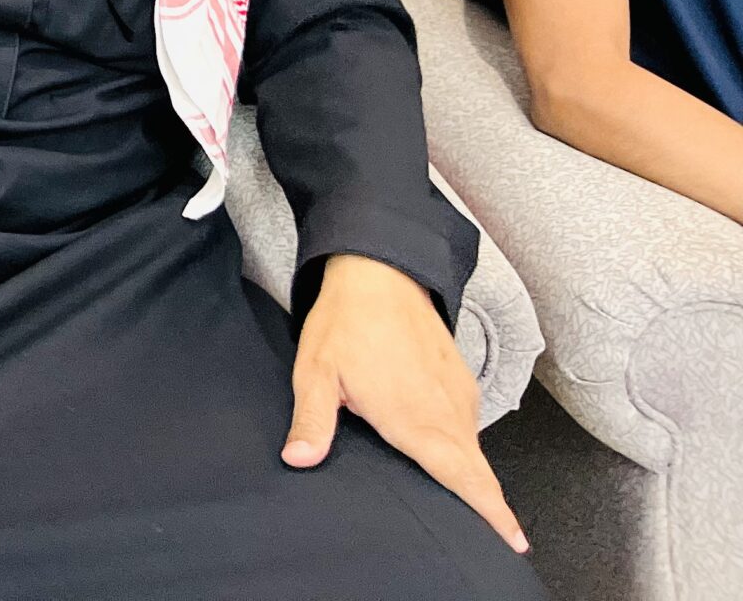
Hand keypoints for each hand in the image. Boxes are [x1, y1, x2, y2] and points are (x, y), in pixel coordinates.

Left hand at [286, 253, 526, 552]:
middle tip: (502, 538)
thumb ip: (313, 420)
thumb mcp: (316, 371)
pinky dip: (469, 448)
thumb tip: (299, 459)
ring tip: (478, 508)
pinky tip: (455, 457)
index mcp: (415, 418)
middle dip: (491, 506)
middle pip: (477, 470)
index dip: (490, 511)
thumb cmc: (346, 321)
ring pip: (475, 448)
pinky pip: (469, 423)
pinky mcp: (460, 378)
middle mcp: (446, 410)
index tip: (513, 540)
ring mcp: (457, 393)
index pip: (462, 476)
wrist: (379, 270)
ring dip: (477, 477)